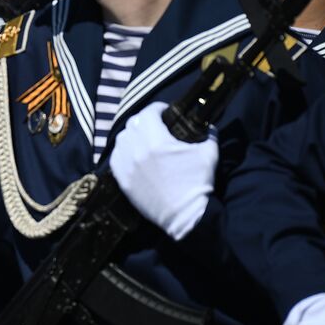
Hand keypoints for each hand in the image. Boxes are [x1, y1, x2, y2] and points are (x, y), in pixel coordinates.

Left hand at [110, 101, 217, 240]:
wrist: (185, 215)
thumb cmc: (198, 183)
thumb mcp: (209, 153)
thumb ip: (208, 134)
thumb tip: (208, 125)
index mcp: (156, 141)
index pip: (148, 113)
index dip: (157, 109)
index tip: (165, 111)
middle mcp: (136, 150)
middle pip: (133, 123)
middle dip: (144, 120)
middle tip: (156, 125)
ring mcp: (126, 166)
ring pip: (121, 139)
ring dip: (132, 135)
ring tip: (144, 139)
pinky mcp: (121, 179)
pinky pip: (115, 157)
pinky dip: (123, 151)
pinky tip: (134, 154)